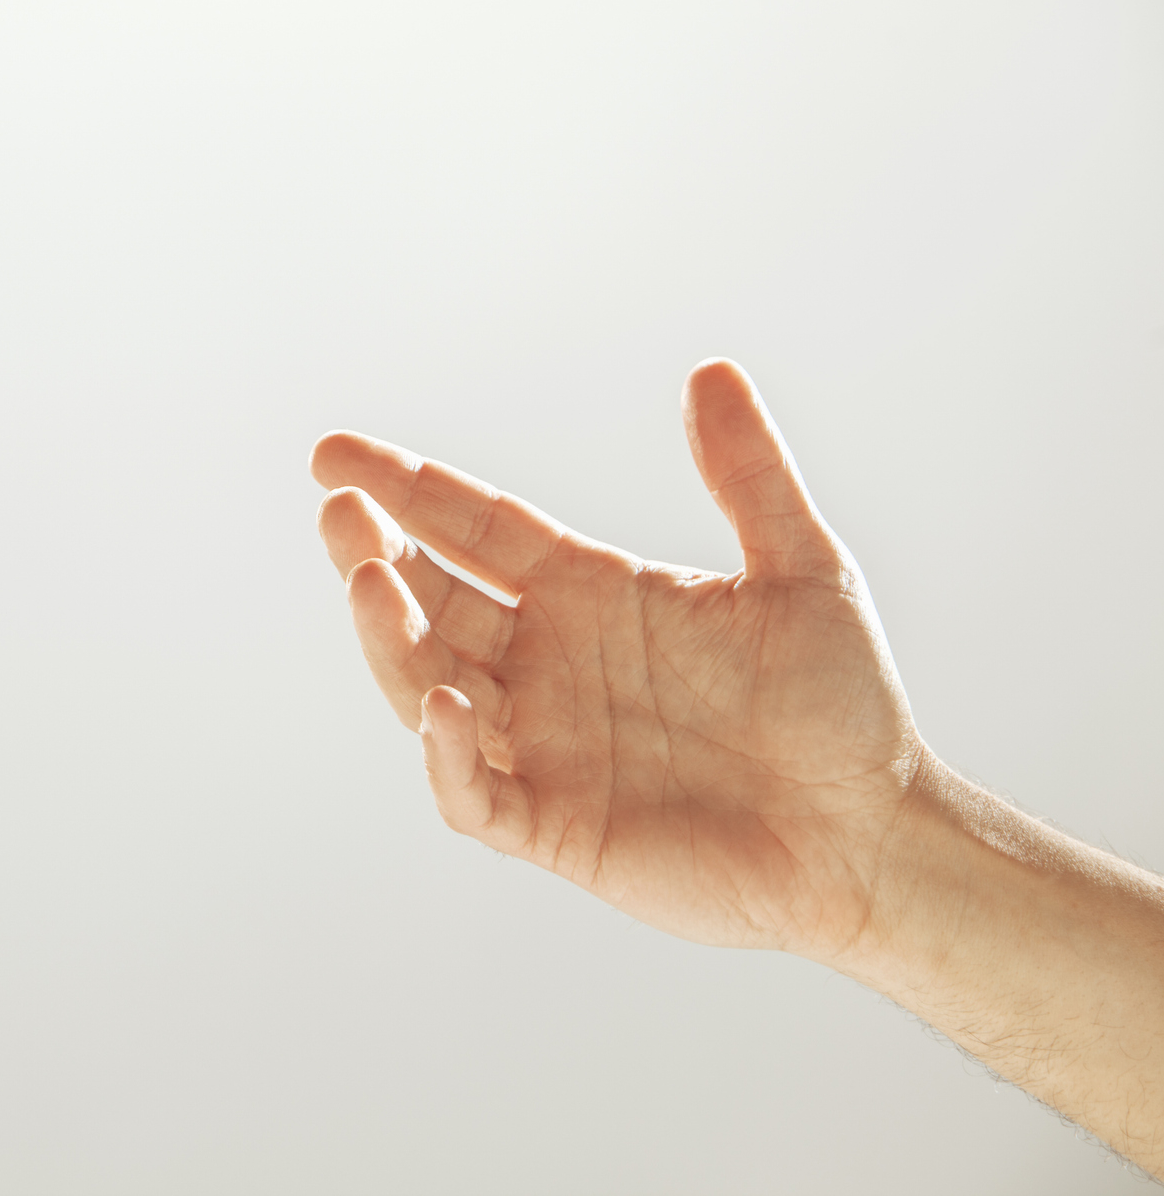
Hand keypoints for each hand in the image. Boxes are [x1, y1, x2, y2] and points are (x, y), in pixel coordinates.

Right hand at [311, 359, 925, 963]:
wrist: (874, 839)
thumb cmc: (844, 709)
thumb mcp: (802, 571)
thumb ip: (749, 476)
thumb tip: (712, 370)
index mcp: (587, 594)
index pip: (473, 528)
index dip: (407, 488)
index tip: (334, 454)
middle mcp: (546, 663)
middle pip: (433, 598)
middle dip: (377, 551)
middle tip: (339, 509)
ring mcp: (542, 747)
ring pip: (429, 686)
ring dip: (392, 637)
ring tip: (369, 581)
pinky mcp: (552, 826)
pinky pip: (472, 793)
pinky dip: (447, 753)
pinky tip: (447, 703)